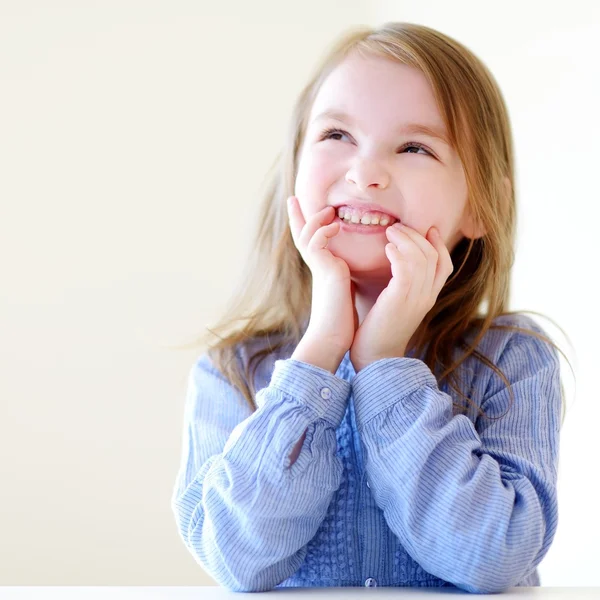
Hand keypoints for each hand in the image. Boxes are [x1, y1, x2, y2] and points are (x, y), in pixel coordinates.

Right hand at [287, 196, 358, 356]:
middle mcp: (317, 269)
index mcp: (324, 272)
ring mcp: (318, 270)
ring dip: (315, 220)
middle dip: (297, 217)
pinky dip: (323, 232)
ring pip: (306, 236)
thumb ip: (346, 281)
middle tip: (293, 199)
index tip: (304, 212)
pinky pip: (315, 244)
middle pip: (301, 236)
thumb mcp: (346, 295)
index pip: (312, 245)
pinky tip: (335, 226)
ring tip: (329, 210)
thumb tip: (352, 280)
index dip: (307, 228)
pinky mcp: (323, 272)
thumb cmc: (342, 323)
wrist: (333, 338)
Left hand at [349, 222, 452, 371]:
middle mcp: (427, 297)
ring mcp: (416, 299)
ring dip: (406, 239)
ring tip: (390, 231)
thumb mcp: (394, 305)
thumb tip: (390, 267)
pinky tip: (386, 248)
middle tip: (399, 227)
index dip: (438, 244)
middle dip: (417, 236)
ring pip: (422, 258)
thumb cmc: (378, 332)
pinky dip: (398, 253)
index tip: (426, 228)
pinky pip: (406, 268)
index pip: (445, 265)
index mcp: (428, 298)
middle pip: (434, 256)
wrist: (374, 359)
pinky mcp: (400, 300)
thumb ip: (398, 287)